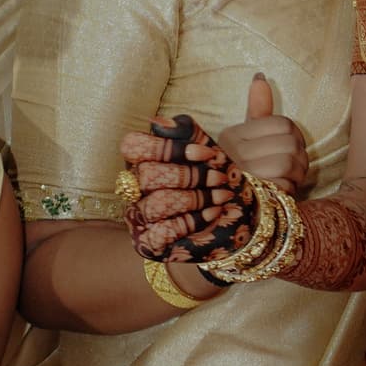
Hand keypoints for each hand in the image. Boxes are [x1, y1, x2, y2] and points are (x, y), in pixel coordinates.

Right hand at [119, 125, 233, 259]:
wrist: (232, 219)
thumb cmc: (212, 179)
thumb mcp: (205, 151)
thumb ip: (187, 132)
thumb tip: (164, 123)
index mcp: (142, 161)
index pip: (133, 146)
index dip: (168, 147)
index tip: (207, 153)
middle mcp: (134, 188)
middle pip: (147, 175)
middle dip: (189, 176)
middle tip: (219, 178)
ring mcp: (139, 216)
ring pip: (157, 203)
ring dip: (195, 198)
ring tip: (221, 196)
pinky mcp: (148, 242)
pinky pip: (162, 232)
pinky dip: (192, 221)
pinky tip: (212, 214)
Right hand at [200, 74, 311, 194]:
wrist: (223, 206)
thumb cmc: (241, 167)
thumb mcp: (247, 136)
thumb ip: (258, 109)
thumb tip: (260, 76)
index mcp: (232, 135)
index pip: (283, 124)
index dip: (294, 135)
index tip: (291, 146)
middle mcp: (233, 153)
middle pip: (289, 143)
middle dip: (299, 157)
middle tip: (294, 166)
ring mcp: (240, 176)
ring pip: (288, 163)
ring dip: (296, 174)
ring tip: (289, 178)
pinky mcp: (250, 198)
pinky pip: (284, 187)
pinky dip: (288, 190)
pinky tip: (282, 191)